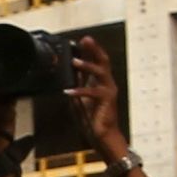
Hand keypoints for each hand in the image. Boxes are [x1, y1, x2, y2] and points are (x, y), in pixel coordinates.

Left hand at [71, 37, 129, 162]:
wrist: (103, 137)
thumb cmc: (92, 119)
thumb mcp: (80, 98)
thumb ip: (77, 84)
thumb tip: (67, 72)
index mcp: (101, 82)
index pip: (98, 61)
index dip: (91, 50)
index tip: (83, 40)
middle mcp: (107, 83)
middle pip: (103, 61)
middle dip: (94, 50)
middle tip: (85, 40)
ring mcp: (109, 91)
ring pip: (100, 73)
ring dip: (87, 66)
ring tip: (74, 61)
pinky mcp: (107, 101)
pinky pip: (93, 92)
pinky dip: (80, 91)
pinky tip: (68, 92)